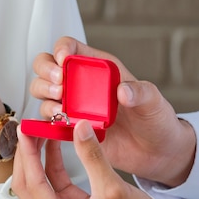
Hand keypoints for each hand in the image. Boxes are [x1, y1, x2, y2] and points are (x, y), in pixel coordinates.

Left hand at [11, 120, 165, 198]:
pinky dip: (52, 162)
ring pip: (39, 181)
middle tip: (28, 129)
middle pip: (28, 184)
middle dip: (27, 155)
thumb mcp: (113, 186)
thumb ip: (92, 156)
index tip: (25, 131)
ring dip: (37, 157)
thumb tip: (79, 127)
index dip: (28, 154)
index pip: (33, 184)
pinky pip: (54, 181)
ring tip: (39, 132)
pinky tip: (54, 143)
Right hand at [30, 36, 195, 186]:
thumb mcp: (153, 102)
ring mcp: (72, 105)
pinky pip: (47, 119)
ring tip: (62, 106)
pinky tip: (61, 122)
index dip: (61, 49)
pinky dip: (48, 119)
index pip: (70, 47)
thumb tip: (122, 90)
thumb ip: (141, 92)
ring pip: (42, 91)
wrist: (156, 152)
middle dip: (47, 72)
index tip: (64, 60)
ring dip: (45, 95)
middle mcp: (80, 84)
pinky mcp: (69, 126)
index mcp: (98, 68)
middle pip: (46, 66)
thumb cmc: (155, 120)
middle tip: (60, 85)